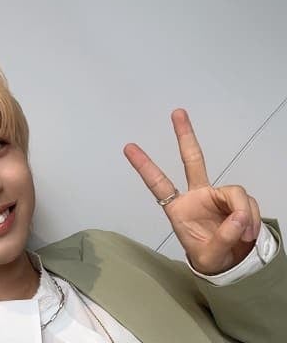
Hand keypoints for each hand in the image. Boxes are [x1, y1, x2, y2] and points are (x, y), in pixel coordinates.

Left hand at [123, 109, 261, 274]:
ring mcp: (217, 197)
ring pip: (233, 191)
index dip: (144, 167)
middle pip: (192, 160)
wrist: (231, 266)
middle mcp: (197, 196)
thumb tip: (238, 216)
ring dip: (242, 212)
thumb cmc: (210, 258)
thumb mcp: (209, 256)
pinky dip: (251, 217)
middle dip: (185, 136)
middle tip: (177, 113)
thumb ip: (223, 237)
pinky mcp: (237, 202)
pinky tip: (248, 233)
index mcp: (178, 208)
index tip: (128, 147)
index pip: (159, 184)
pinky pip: (247, 203)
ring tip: (243, 234)